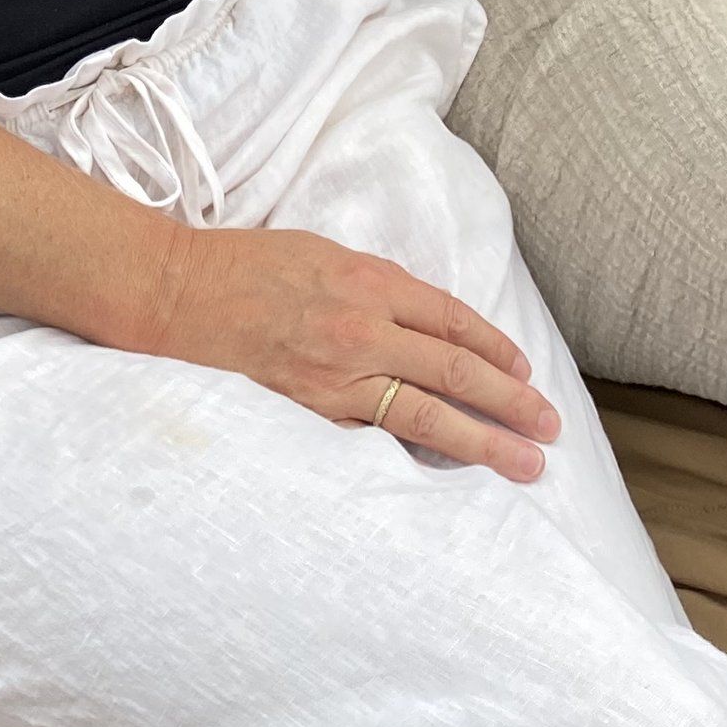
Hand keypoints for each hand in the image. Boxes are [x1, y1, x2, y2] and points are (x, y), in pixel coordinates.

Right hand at [144, 220, 561, 478]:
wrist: (175, 294)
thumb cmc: (245, 267)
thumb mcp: (322, 254)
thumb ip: (375, 289)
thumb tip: (422, 323)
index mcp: (367, 281)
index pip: (453, 321)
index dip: (496, 349)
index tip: (524, 373)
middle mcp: (361, 330)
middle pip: (456, 370)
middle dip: (511, 402)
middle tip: (550, 428)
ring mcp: (335, 379)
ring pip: (427, 416)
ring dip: (484, 441)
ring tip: (526, 463)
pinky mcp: (309, 414)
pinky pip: (374, 437)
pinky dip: (416, 455)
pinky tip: (447, 472)